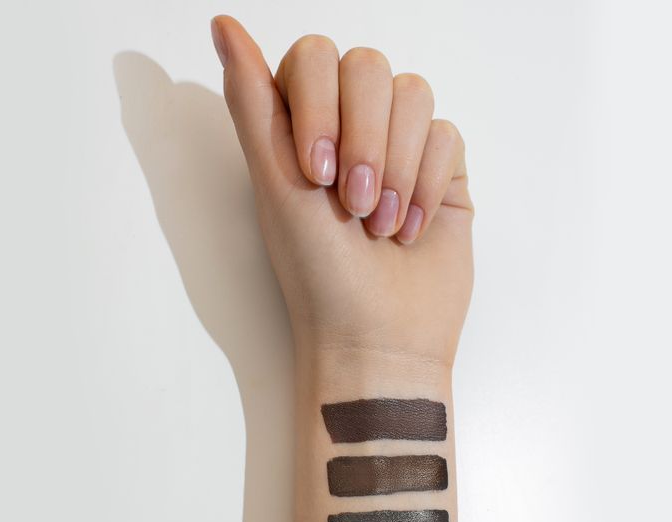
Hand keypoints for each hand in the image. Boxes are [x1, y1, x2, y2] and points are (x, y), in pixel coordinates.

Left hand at [211, 15, 472, 367]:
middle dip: (365, 141)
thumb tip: (222, 24)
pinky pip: (448, 135)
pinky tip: (410, 230)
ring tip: (381, 226)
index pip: (315, 57)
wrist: (378, 340)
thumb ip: (253, 102)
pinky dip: (428, 184)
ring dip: (398, 167)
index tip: (315, 175)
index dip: (322, 106)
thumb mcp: (276, 186)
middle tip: (353, 206)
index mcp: (300, 130)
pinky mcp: (442, 172)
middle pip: (370, 68)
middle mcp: (350, 131)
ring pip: (414, 95)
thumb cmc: (319, 277)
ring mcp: (400, 149)